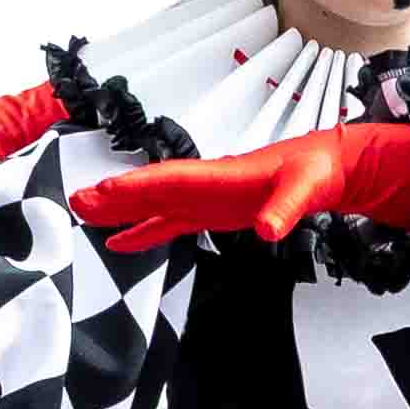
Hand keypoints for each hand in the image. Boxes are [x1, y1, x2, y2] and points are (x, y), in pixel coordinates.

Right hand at [72, 120, 409, 257]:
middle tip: (76, 203)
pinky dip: (146, 230)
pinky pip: (172, 221)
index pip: (173, 181)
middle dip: (117, 196)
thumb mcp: (308, 189)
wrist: (333, 167)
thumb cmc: (319, 171)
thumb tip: (268, 229)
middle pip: (155, 190)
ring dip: (123, 212)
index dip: (138, 188)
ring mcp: (208, 197)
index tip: (103, 192)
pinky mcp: (215, 211)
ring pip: (157, 205)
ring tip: (85, 218)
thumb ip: (287, 208)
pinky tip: (122, 241)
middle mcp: (209, 184)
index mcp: (224, 175)